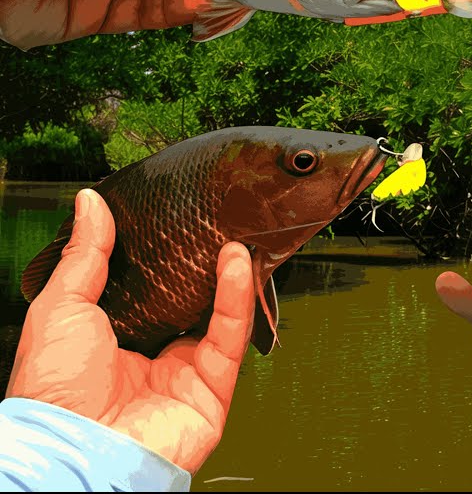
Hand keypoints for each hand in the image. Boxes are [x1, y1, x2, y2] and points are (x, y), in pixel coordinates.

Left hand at [6, 189, 255, 472]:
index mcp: (111, 339)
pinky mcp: (211, 388)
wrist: (76, 446)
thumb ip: (87, 255)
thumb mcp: (60, 307)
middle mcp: (150, 357)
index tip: (173, 223)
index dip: (163, 259)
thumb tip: (91, 205)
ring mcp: (182, 373)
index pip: (147, 291)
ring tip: (230, 238)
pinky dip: (237, 297)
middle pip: (189, 302)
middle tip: (212, 228)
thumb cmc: (53, 393)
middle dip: (202, 266)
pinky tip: (235, 264)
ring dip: (227, 277)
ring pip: (217, 316)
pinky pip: (230, 336)